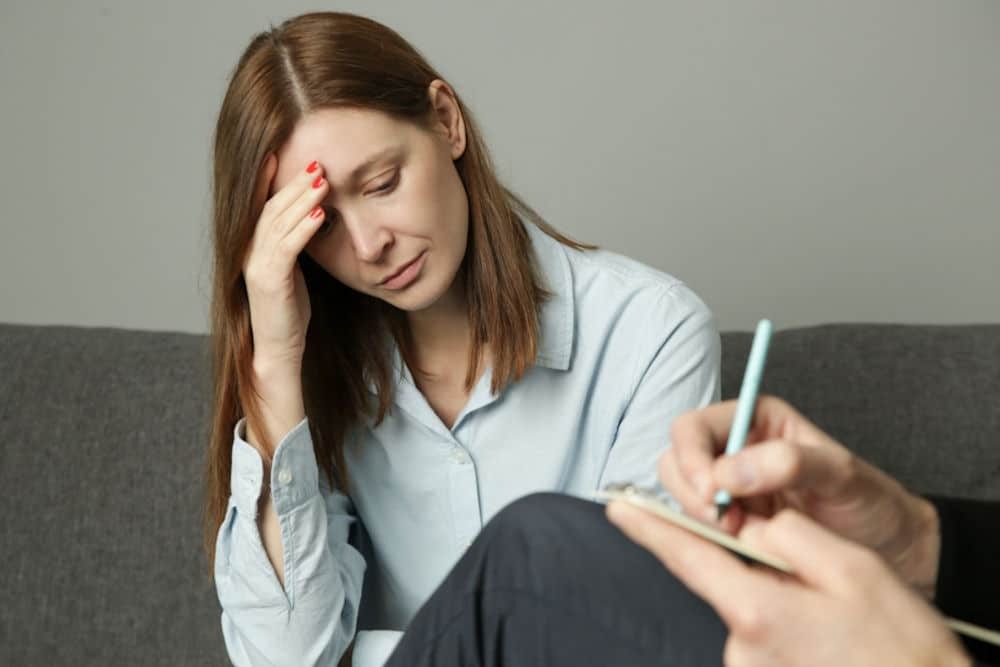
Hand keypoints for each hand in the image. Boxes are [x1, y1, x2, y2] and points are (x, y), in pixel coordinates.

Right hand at [243, 154, 329, 366]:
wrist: (278, 349)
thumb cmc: (289, 310)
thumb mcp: (291, 269)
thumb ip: (294, 242)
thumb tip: (312, 213)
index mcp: (252, 246)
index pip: (261, 204)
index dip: (268, 178)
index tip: (282, 152)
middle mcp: (248, 251)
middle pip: (271, 207)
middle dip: (294, 183)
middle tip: (316, 162)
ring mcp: (256, 265)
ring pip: (279, 222)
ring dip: (302, 199)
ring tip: (322, 179)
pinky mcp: (269, 281)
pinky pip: (288, 247)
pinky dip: (304, 228)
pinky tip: (320, 214)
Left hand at [607, 503, 970, 666]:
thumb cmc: (897, 643)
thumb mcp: (850, 569)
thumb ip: (787, 536)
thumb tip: (754, 529)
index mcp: (755, 610)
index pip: (686, 557)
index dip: (649, 528)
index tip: (619, 508)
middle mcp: (739, 646)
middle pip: (722, 579)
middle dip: (745, 559)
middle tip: (805, 569)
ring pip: (745, 605)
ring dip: (771, 593)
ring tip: (828, 608)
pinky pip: (759, 631)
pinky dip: (779, 617)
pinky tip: (818, 627)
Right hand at [659, 396, 940, 594]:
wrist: (894, 550)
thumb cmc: (872, 502)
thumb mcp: (840, 473)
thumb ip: (788, 462)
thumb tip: (729, 472)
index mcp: (754, 421)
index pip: (694, 427)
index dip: (691, 457)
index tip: (708, 491)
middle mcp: (734, 451)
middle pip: (676, 459)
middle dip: (691, 491)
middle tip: (726, 520)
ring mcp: (729, 491)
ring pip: (680, 496)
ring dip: (698, 517)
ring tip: (740, 533)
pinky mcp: (731, 527)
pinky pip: (697, 529)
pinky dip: (708, 539)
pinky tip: (741, 546)